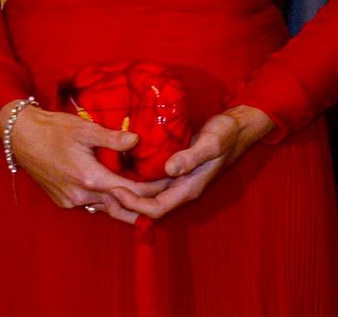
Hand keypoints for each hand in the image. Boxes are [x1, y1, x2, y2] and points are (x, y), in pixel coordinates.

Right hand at [0, 101, 170, 224]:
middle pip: (122, 208)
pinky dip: (108, 200)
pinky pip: (92, 205)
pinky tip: (118, 189)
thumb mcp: (85, 129)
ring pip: (107, 208)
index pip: (131, 192)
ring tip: (147, 194)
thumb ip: (112, 138)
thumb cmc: (53, 128)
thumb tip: (138, 141)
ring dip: (126, 204)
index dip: (153, 189)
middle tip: (165, 196)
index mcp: (90, 178)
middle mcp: (82, 196)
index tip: (169, 182)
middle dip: (145, 205)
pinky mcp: (64, 201)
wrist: (22, 137)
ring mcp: (71, 201)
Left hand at [107, 105, 274, 220]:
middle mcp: (181, 190)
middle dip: (124, 206)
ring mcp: (178, 181)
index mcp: (189, 189)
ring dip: (127, 196)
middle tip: (100, 195)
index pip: (156, 209)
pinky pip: (152, 184)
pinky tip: (120, 171)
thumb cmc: (225, 135)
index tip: (115, 190)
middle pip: (148, 209)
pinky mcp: (176, 170)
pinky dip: (135, 183)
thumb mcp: (211, 143)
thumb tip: (169, 170)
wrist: (237, 128)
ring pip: (148, 198)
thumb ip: (191, 157)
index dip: (134, 205)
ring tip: (104, 187)